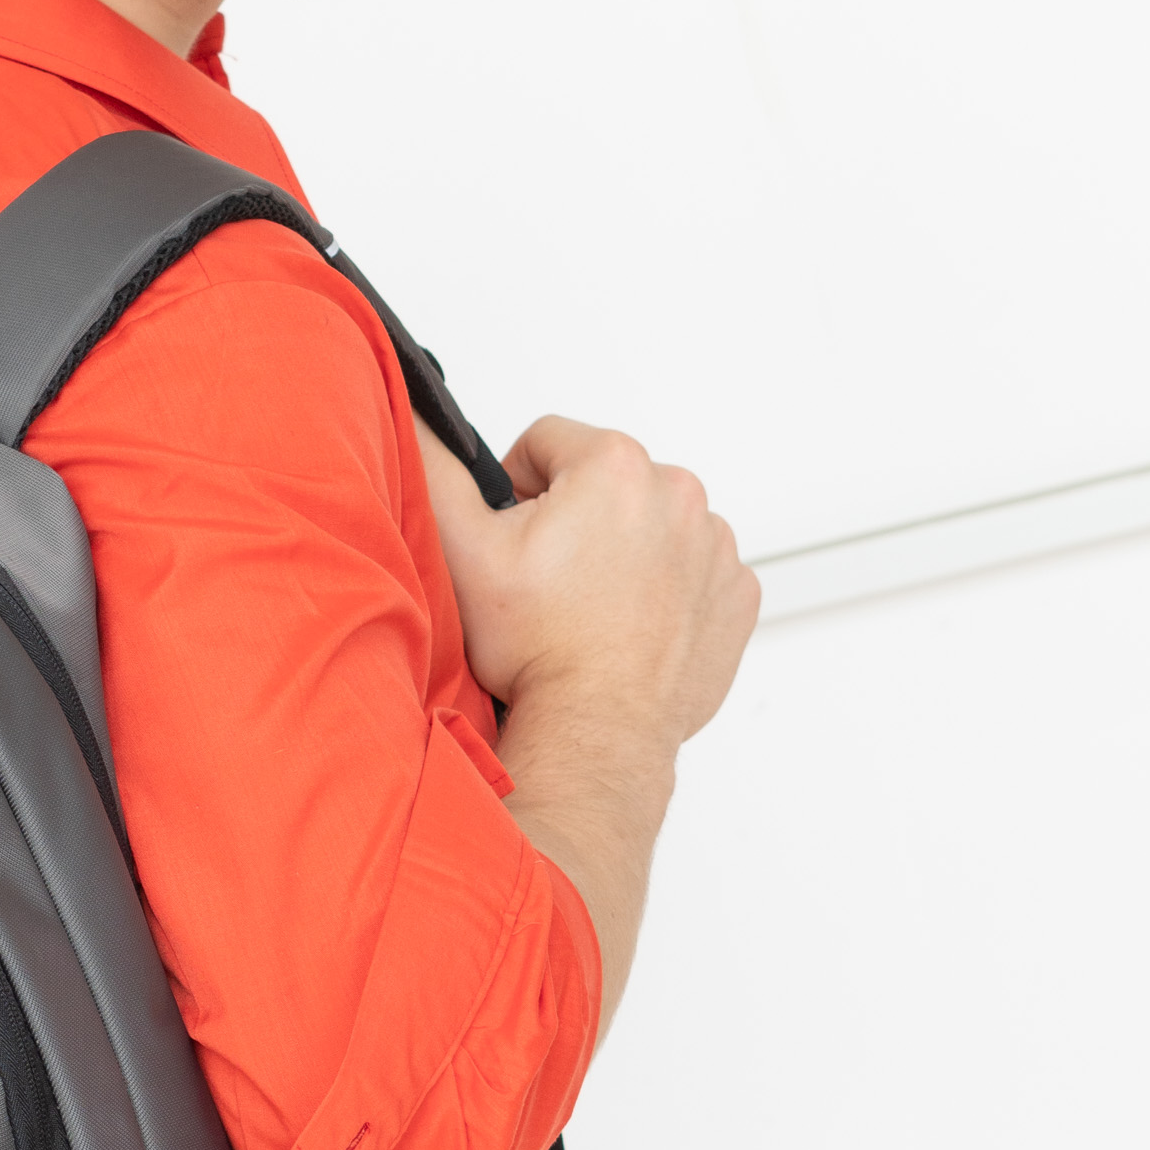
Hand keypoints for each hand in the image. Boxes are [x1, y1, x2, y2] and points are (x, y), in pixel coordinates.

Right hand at [415, 415, 757, 752]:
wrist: (598, 729)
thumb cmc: (540, 649)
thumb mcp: (464, 548)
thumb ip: (436, 470)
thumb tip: (414, 420)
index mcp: (614, 466)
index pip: (547, 442)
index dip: (516, 489)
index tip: (516, 539)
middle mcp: (678, 493)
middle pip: (604, 482)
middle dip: (575, 519)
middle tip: (550, 580)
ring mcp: (714, 546)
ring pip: (651, 524)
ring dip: (623, 551)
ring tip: (591, 605)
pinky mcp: (735, 593)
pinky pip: (693, 570)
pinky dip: (665, 590)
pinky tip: (631, 624)